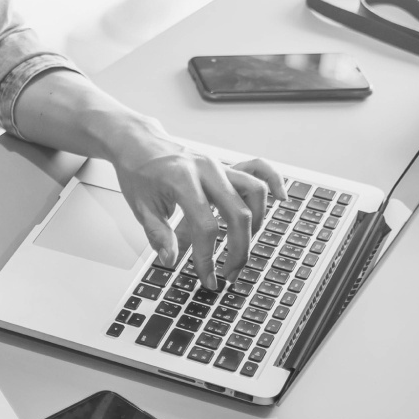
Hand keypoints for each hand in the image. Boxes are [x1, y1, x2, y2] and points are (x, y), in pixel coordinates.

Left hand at [111, 133, 285, 286]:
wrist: (137, 142)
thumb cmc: (137, 172)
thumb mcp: (139, 206)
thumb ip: (157, 234)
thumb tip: (171, 260)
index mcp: (182, 180)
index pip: (205, 226)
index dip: (208, 257)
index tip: (207, 277)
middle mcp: (206, 170)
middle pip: (238, 213)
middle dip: (239, 249)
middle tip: (230, 273)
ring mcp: (219, 165)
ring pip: (254, 192)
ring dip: (256, 224)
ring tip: (243, 247)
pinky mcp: (225, 165)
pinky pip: (258, 168)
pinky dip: (273, 182)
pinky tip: (281, 198)